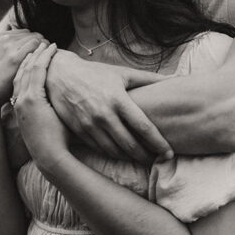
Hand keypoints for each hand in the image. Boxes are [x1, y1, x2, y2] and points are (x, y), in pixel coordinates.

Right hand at [0, 12, 44, 77]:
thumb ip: (4, 49)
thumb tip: (20, 47)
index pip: (24, 32)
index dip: (33, 40)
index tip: (40, 50)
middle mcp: (3, 39)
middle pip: (31, 33)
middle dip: (40, 42)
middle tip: (47, 53)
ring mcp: (8, 47)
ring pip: (35, 37)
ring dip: (44, 45)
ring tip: (48, 56)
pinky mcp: (14, 58)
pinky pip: (37, 45)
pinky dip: (44, 49)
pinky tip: (48, 57)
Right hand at [11, 43, 70, 169]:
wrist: (50, 156)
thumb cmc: (55, 142)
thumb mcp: (51, 120)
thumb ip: (52, 107)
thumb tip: (66, 99)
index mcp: (21, 106)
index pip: (22, 79)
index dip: (30, 65)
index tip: (39, 54)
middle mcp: (19, 101)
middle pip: (23, 70)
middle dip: (32, 55)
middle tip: (41, 43)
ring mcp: (24, 99)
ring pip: (29, 68)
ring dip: (39, 53)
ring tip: (47, 43)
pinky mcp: (31, 100)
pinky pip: (37, 72)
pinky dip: (44, 59)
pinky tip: (51, 50)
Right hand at [45, 50, 172, 162]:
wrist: (59, 75)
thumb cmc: (95, 74)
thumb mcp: (122, 73)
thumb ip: (149, 79)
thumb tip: (176, 78)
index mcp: (118, 99)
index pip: (143, 127)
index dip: (158, 143)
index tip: (169, 153)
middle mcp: (104, 114)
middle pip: (130, 145)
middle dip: (146, 156)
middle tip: (157, 160)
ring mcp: (89, 125)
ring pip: (114, 151)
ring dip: (129, 158)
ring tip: (141, 159)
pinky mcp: (78, 131)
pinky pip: (99, 149)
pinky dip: (112, 155)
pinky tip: (121, 155)